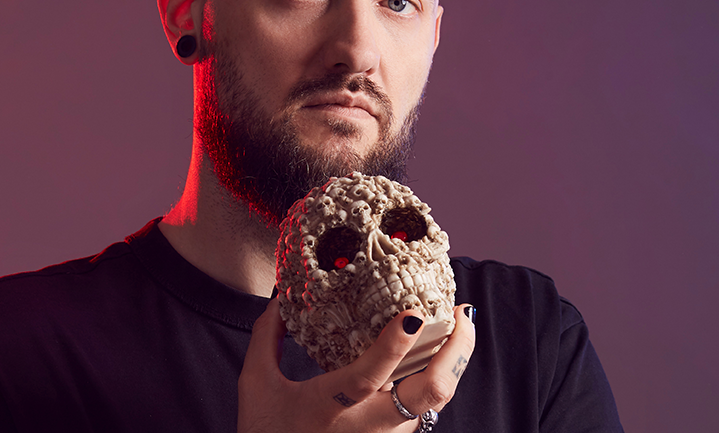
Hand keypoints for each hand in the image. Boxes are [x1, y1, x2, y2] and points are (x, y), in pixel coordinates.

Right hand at [238, 298, 474, 432]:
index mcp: (328, 407)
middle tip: (462, 316)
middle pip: (427, 395)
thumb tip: (280, 298)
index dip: (392, 346)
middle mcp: (366, 427)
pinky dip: (438, 378)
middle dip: (454, 353)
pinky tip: (440, 353)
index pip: (367, 377)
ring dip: (451, 363)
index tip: (414, 315)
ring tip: (459, 326)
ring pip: (434, 402)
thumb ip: (267, 337)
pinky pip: (426, 409)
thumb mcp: (257, 385)